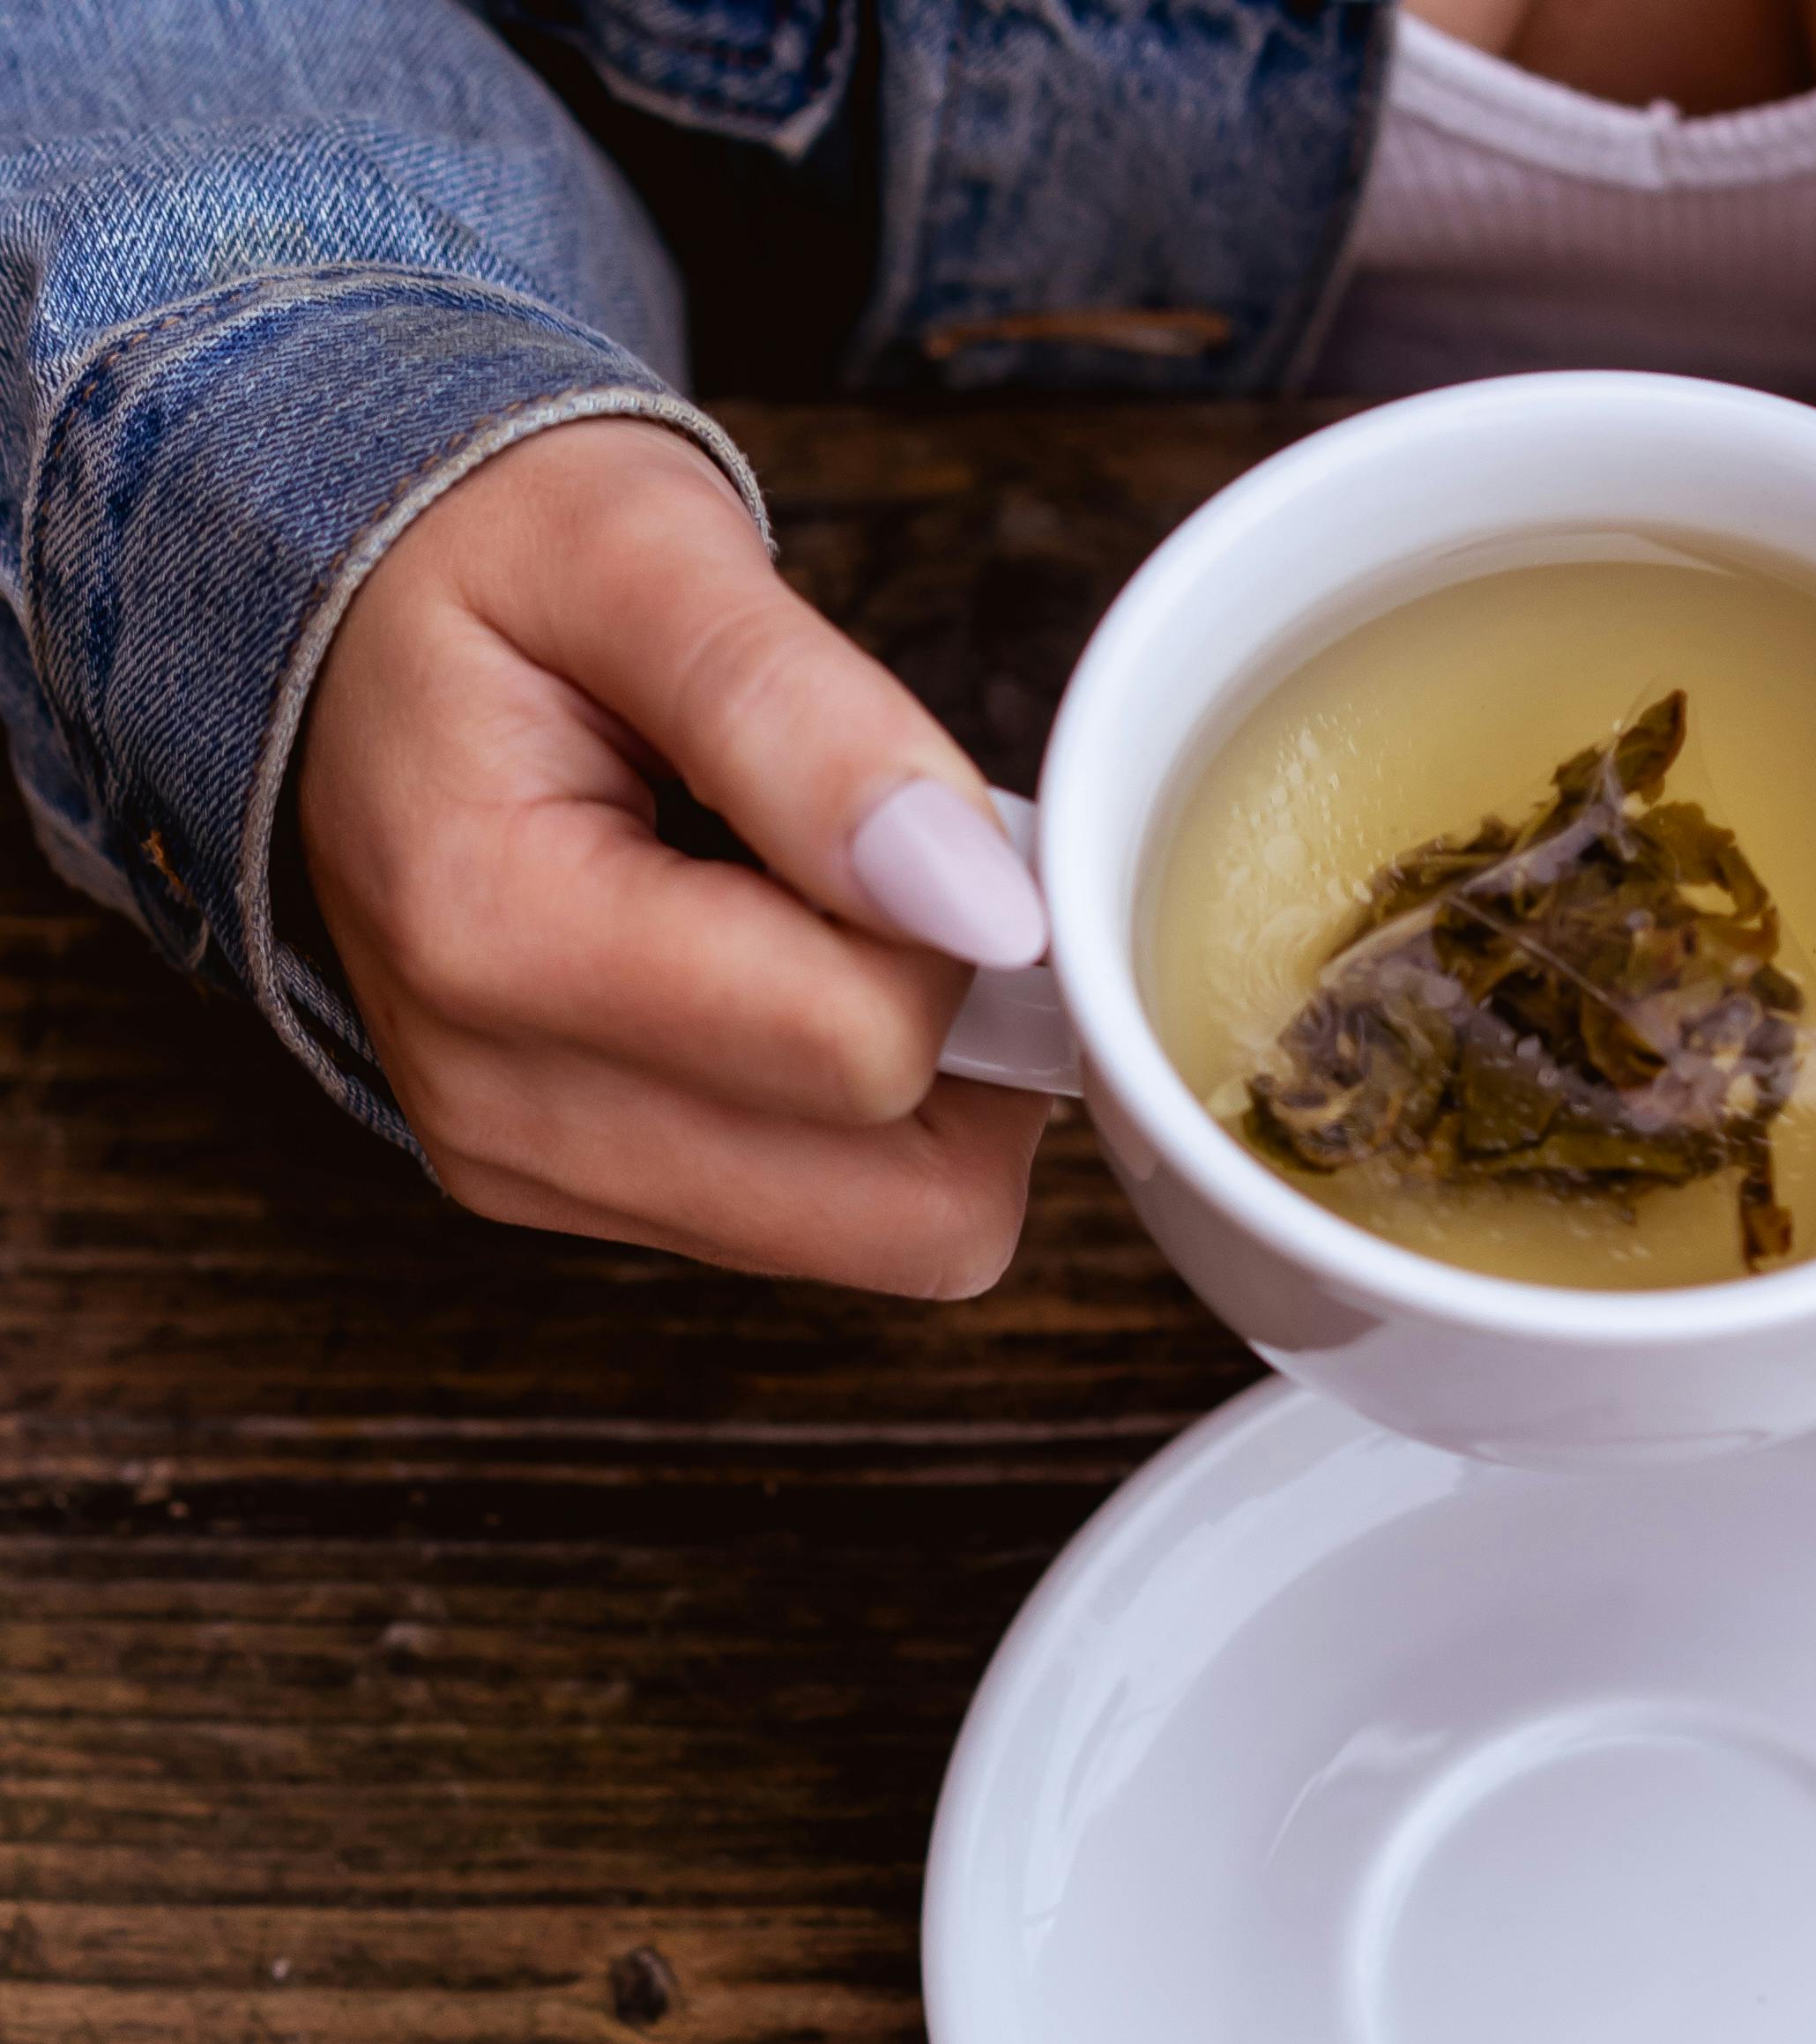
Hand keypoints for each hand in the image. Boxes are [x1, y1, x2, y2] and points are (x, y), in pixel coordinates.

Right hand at [296, 416, 1052, 1296]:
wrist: (344, 625)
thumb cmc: (489, 569)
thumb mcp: (646, 550)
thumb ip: (816, 726)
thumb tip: (986, 907)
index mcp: (494, 932)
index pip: (870, 1049)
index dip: (950, 933)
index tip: (899, 818)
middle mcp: (500, 1101)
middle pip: (910, 1201)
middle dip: (957, 1044)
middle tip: (880, 886)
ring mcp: (533, 1172)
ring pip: (895, 1236)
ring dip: (914, 1092)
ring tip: (804, 921)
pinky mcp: (577, 1204)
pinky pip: (833, 1230)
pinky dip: (849, 1121)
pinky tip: (767, 984)